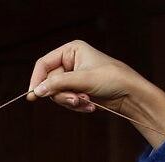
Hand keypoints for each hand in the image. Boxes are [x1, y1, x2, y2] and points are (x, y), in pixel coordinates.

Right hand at [27, 40, 164, 148]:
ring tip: (87, 103)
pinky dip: (79, 106)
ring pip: (60, 95)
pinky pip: (70, 102)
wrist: (131, 94)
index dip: (37, 79)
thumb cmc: (112, 78)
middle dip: (64, 95)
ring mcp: (76, 78)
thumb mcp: (83, 80)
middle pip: (51, 83)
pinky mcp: (81, 92)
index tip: (33, 95)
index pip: (44, 63)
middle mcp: (71, 63)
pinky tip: (92, 106)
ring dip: (72, 103)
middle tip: (76, 100)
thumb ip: (58, 84)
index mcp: (71, 50)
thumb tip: (37, 91)